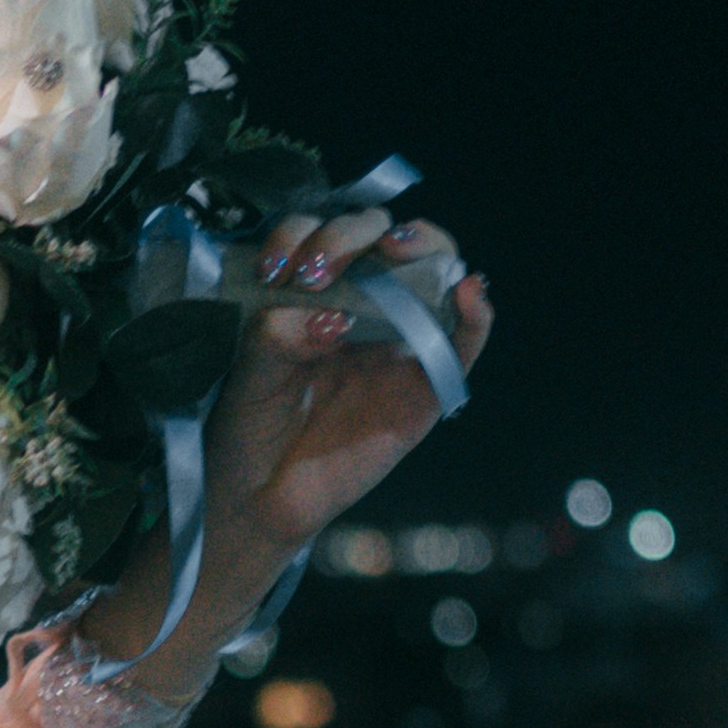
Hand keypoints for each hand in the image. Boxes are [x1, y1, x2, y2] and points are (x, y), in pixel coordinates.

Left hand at [204, 208, 494, 568]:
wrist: (258, 495)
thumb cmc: (250, 424)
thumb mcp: (250, 370)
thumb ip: (279, 335)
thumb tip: (330, 318)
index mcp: (315, 292)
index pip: (326, 232)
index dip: (306, 235)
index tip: (276, 269)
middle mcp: (362, 305)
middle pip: (383, 238)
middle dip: (353, 234)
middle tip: (322, 268)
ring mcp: (398, 342)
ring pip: (435, 274)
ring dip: (426, 248)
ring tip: (398, 249)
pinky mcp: (427, 387)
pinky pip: (464, 344)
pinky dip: (477, 315)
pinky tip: (470, 292)